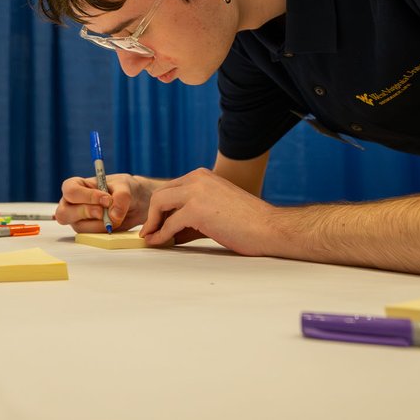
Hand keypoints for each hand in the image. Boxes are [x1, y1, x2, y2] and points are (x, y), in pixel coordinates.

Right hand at [54, 172, 150, 232]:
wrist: (134, 203)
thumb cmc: (123, 189)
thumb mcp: (125, 186)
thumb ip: (121, 197)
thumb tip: (113, 215)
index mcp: (77, 185)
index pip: (71, 191)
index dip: (86, 196)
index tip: (106, 199)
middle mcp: (73, 204)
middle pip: (64, 213)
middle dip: (86, 213)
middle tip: (103, 212)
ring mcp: (79, 220)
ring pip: (79, 227)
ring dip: (99, 225)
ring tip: (114, 218)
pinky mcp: (88, 232)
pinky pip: (90, 237)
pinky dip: (104, 232)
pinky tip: (113, 224)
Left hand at [141, 167, 275, 253]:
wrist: (269, 228)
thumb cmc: (248, 223)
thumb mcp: (216, 210)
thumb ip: (192, 216)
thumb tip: (169, 231)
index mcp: (203, 176)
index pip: (170, 188)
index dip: (160, 207)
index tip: (155, 223)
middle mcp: (197, 179)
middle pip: (160, 194)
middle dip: (152, 215)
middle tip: (149, 232)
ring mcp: (196, 192)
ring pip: (159, 204)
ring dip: (152, 223)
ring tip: (151, 238)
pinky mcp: (196, 210)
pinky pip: (169, 224)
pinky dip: (161, 235)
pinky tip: (159, 243)